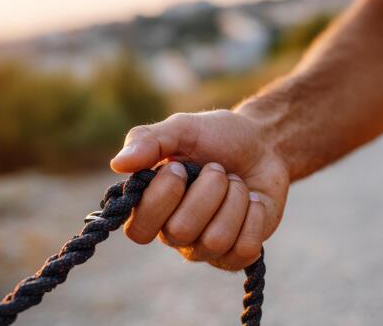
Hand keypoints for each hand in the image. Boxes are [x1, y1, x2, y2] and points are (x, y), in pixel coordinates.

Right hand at [110, 109, 288, 269]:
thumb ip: (148, 140)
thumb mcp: (182, 128)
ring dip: (234, 199)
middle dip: (208, 189)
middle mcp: (175, 233)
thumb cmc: (217, 137)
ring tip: (236, 183)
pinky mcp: (238, 254)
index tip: (181, 168)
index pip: (138, 230)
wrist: (264, 144)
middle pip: (181, 231)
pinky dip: (254, 215)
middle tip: (218, 170)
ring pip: (217, 239)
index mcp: (152, 207)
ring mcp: (207, 247)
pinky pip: (245, 249)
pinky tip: (253, 201)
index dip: (162, 198)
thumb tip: (117, 164)